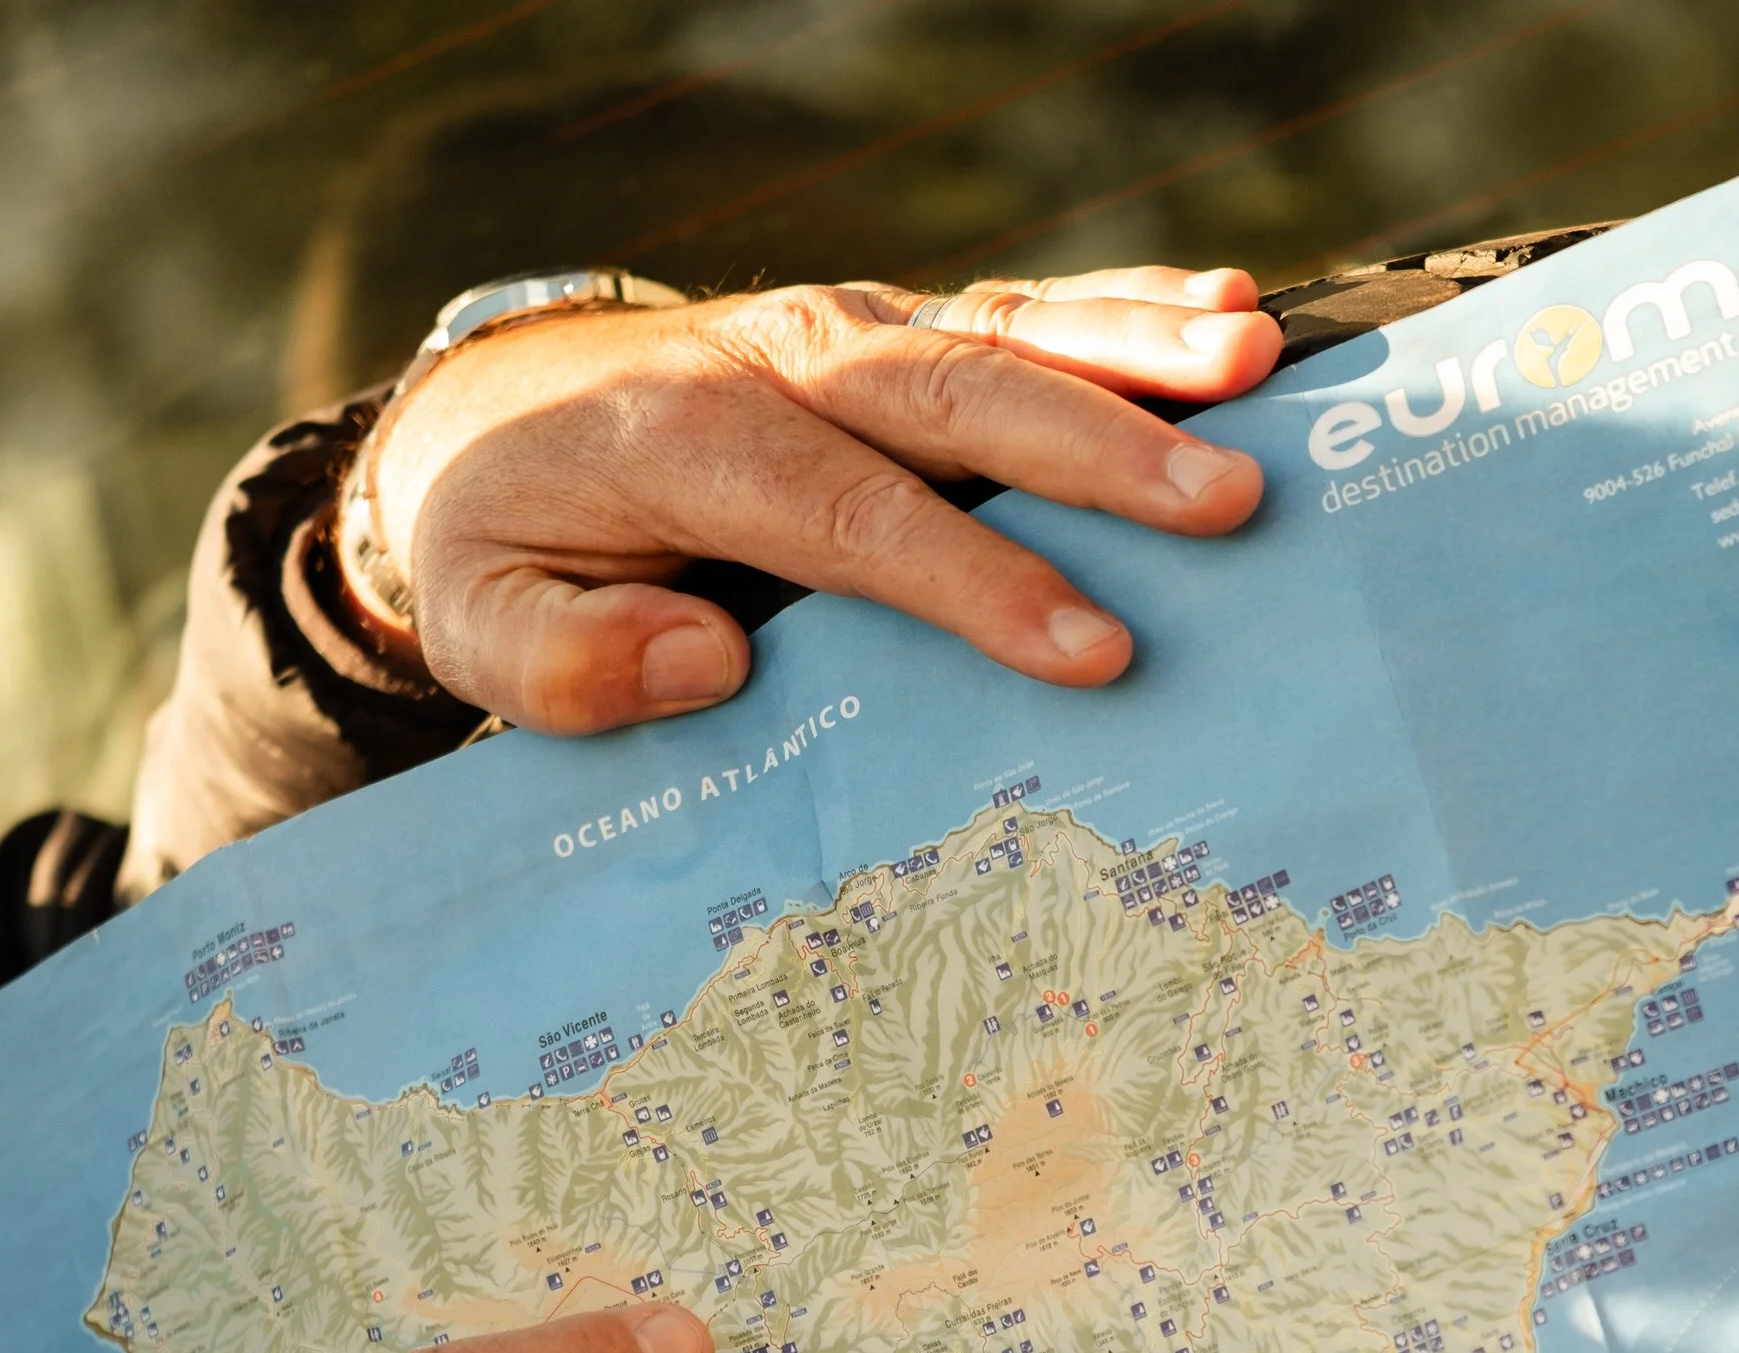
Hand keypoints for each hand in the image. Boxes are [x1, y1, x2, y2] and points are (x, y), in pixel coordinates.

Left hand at [353, 268, 1282, 733]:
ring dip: (1136, 344)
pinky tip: (1228, 310)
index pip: (850, 515)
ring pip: (1001, 328)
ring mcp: (845, 332)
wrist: (491, 421)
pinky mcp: (889, 332)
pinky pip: (1013, 311)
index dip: (975, 580)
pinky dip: (1120, 305)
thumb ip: (567, 661)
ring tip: (1256, 360)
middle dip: (1100, 446)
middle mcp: (780, 361)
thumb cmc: (501, 551)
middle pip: (955, 395)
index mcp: (688, 444)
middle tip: (1228, 496)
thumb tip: (708, 662)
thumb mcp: (481, 626)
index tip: (1090, 647)